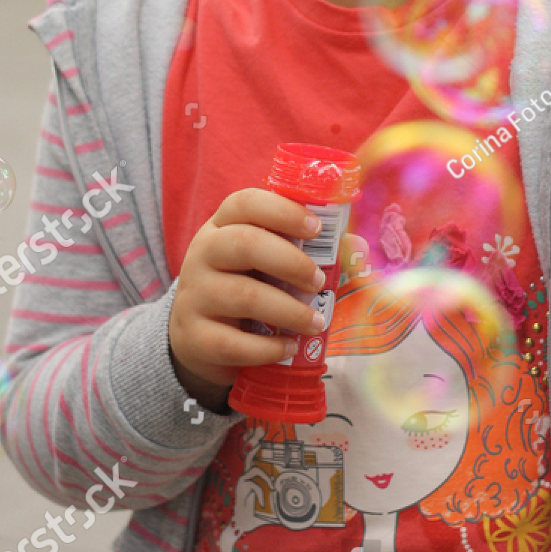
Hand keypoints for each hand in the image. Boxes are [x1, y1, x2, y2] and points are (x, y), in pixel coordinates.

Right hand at [168, 188, 326, 409]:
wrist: (197, 336)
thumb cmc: (242, 287)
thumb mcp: (260, 262)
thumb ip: (299, 250)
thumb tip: (356, 248)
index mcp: (221, 226)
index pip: (245, 203)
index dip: (283, 211)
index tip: (317, 228)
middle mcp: (202, 254)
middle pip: (245, 244)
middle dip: (292, 262)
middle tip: (319, 282)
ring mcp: (194, 295)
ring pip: (245, 296)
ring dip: (290, 311)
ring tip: (316, 322)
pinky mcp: (194, 337)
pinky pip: (234, 343)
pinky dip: (269, 348)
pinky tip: (289, 347)